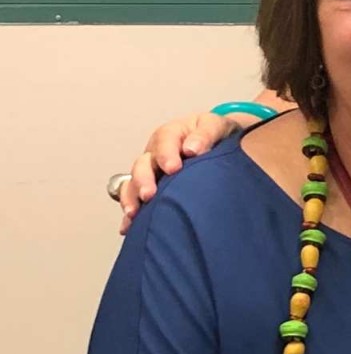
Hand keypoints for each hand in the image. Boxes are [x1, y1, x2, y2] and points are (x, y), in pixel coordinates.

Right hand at [116, 111, 236, 233]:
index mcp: (172, 134)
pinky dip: (130, 215)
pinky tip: (129, 227)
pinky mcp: (150, 189)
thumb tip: (192, 148)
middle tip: (149, 194)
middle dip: (143, 180)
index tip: (173, 168)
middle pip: (142, 164)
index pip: (164, 140)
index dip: (166, 154)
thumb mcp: (214, 126)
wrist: (217, 142)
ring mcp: (150, 171)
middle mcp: (156, 153)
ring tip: (134, 213)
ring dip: (131, 198)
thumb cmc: (214, 134)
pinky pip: (134, 201)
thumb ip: (206, 134)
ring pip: (132, 183)